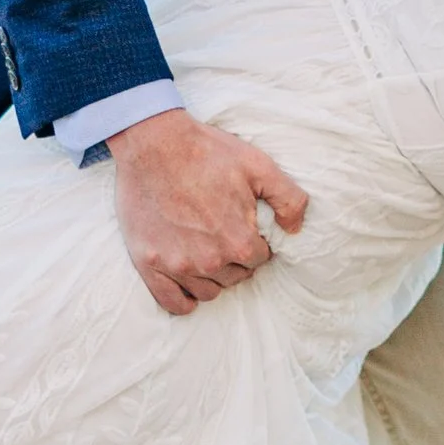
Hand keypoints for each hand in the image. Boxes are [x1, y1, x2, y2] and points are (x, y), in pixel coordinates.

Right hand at [110, 108, 309, 316]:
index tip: (243, 227)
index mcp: (239, 241)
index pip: (260, 258)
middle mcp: (209, 260)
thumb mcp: (259, 166)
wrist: (154, 142)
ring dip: (212, 277)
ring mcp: (177, 265)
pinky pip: (172, 302)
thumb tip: (295, 229)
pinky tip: (188, 284)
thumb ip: (289, 199)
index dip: (255, 242)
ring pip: (208, 291)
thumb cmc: (206, 151)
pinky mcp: (148, 264)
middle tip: (223, 234)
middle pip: (235, 277)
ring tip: (206, 252)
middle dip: (235, 259)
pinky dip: (183, 299)